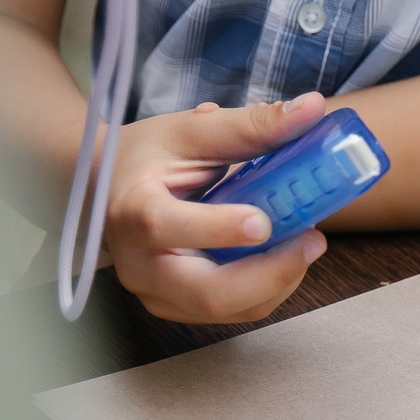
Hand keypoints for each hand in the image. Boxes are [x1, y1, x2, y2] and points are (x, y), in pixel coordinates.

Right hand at [97, 93, 330, 323]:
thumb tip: (311, 108)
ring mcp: (156, 294)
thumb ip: (250, 124)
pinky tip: (285, 257)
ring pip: (227, 310)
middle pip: (207, 292)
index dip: (216, 228)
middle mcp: (139, 264)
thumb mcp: (191, 131)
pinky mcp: (177, 307)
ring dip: (278, 282)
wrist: (106, 190)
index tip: (263, 220)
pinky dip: (267, 289)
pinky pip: (232, 311)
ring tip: (307, 243)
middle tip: (313, 240)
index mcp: (131, 210)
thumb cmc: (146, 155)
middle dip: (270, 273)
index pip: (165, 226)